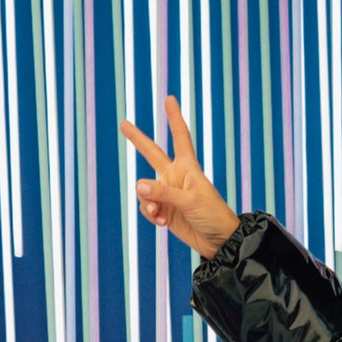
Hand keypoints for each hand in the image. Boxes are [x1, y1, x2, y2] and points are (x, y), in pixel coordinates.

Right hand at [121, 95, 240, 257]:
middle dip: (137, 139)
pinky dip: (151, 215)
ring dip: (148, 203)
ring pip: (145, 190)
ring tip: (159, 215)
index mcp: (188, 167)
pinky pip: (147, 208)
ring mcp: (168, 194)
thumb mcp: (189, 202)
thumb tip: (138, 185)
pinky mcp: (164, 211)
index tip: (169, 99)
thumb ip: (163, 193)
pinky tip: (162, 223)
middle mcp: (175, 176)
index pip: (180, 137)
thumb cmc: (212, 215)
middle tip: (123, 123)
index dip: (174, 118)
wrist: (218, 242)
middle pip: (152, 154)